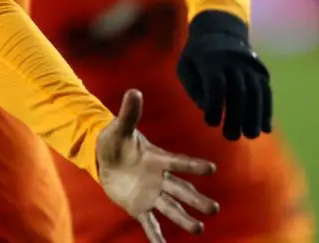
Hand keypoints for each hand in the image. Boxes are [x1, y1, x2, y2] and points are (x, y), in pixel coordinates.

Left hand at [97, 90, 218, 241]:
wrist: (105, 159)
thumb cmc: (116, 141)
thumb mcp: (119, 127)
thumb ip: (129, 113)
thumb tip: (133, 91)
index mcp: (158, 158)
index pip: (179, 162)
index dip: (194, 165)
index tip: (212, 168)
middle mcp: (159, 178)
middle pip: (181, 190)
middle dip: (196, 199)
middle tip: (213, 208)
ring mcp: (151, 194)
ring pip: (171, 208)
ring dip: (184, 218)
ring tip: (199, 229)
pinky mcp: (139, 207)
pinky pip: (150, 223)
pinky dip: (157, 236)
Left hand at [176, 10, 270, 139]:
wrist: (219, 31)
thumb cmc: (197, 56)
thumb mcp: (185, 67)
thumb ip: (194, 88)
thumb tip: (208, 110)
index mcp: (211, 59)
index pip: (216, 85)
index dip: (215, 106)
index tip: (211, 124)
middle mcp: (234, 62)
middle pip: (238, 92)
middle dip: (236, 117)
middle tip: (231, 137)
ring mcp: (251, 66)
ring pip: (256, 93)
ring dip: (255, 117)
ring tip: (250, 136)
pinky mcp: (262, 71)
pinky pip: (266, 92)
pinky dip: (267, 110)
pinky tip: (265, 128)